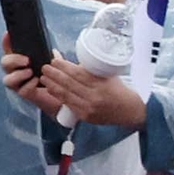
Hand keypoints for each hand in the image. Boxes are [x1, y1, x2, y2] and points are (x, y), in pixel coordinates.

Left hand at [20, 56, 141, 130]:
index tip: (54, 60)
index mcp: (101, 85)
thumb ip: (87, 68)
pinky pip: (68, 104)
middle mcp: (94, 97)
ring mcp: (89, 108)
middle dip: (54, 74)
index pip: (77, 74)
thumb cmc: (118, 89)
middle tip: (45, 67)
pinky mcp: (85, 116)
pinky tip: (50, 88)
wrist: (130, 111)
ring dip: (51, 84)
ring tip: (43, 77)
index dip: (63, 66)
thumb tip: (65, 58)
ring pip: (65, 94)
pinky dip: (58, 95)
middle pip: (68, 83)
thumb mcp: (106, 75)